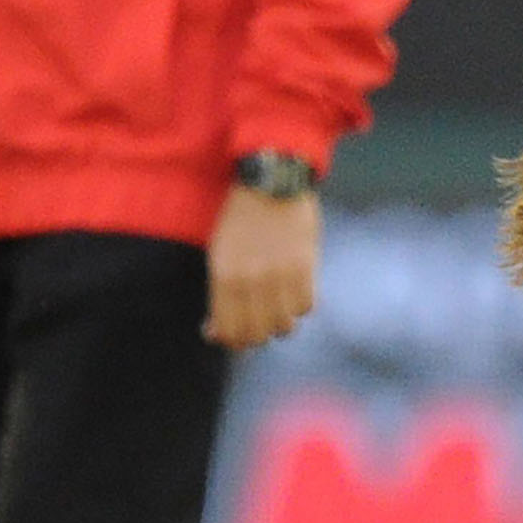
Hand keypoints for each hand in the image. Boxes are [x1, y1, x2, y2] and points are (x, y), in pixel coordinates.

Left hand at [205, 183, 320, 349]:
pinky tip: (293, 293)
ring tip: (275, 308)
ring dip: (279, 323)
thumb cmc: (240, 218)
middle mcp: (252, 279)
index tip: (230, 336)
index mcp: (224, 275)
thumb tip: (215, 331)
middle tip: (253, 324)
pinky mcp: (306, 266)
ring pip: (284, 326)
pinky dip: (300, 306)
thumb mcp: (219, 252)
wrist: (272, 181)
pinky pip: (306, 306)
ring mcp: (281, 274)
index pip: (229, 331)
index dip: (230, 341)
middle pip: (256, 335)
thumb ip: (220, 293)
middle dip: (253, 336)